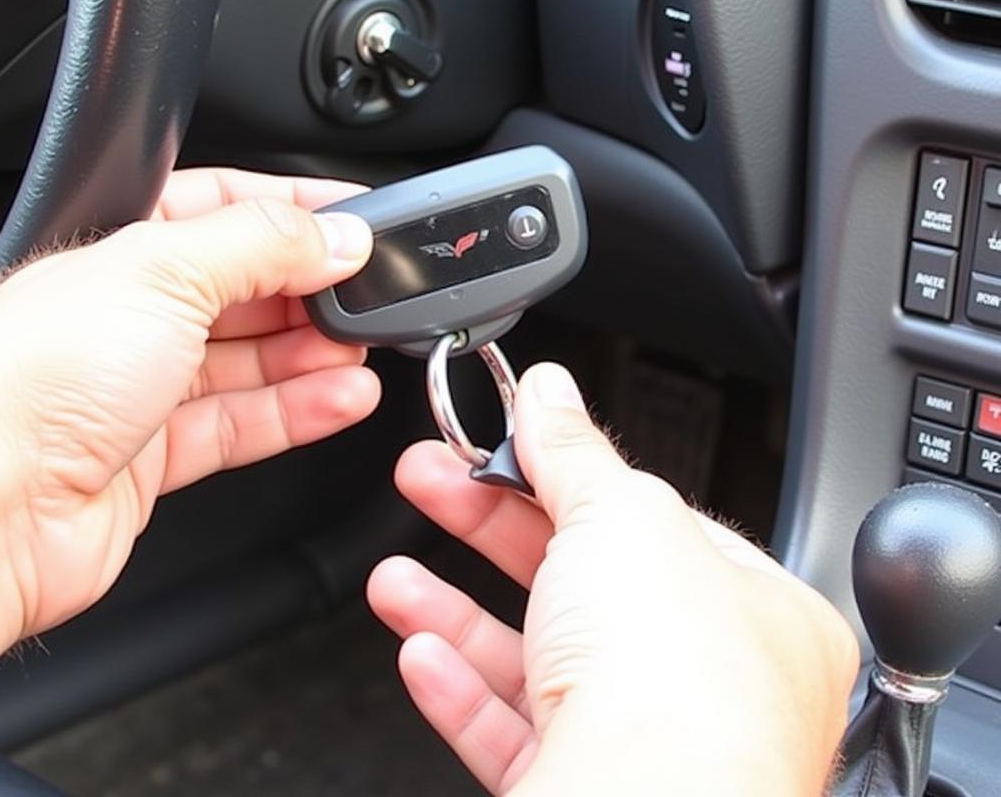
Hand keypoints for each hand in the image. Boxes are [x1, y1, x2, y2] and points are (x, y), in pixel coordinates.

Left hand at [0, 168, 379, 669]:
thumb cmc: (25, 381)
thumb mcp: (164, 271)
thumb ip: (263, 244)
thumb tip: (334, 234)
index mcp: (121, 249)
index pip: (223, 206)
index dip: (292, 208)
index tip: (355, 218)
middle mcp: (130, 316)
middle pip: (245, 288)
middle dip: (312, 289)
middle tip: (368, 293)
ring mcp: (142, 388)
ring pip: (251, 361)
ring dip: (314, 354)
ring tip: (365, 349)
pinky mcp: (155, 456)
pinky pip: (244, 423)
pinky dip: (298, 411)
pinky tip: (341, 398)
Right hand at [368, 362, 858, 796]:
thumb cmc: (678, 687)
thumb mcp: (620, 517)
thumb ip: (573, 451)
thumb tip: (549, 393)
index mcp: (755, 610)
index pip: (650, 521)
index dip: (568, 474)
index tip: (503, 442)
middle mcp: (711, 686)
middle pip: (579, 582)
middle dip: (489, 525)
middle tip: (431, 480)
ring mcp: (647, 750)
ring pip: (539, 663)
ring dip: (458, 612)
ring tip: (395, 577)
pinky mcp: (586, 796)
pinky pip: (515, 735)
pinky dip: (463, 689)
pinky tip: (423, 652)